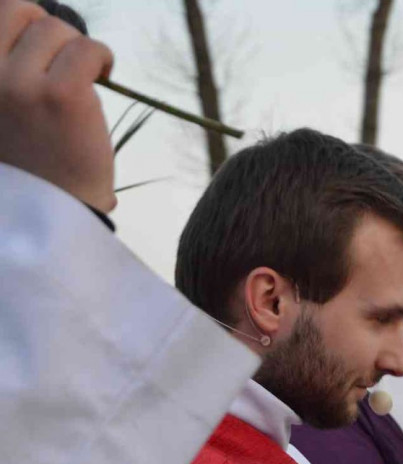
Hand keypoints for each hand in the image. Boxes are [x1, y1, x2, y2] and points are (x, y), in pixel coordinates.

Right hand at [0, 0, 115, 210]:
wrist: (47, 216)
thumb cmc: (25, 163)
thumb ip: (3, 70)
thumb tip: (30, 19)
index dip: (17, 22)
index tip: (37, 50)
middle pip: (17, 10)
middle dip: (46, 30)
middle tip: (62, 63)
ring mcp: (18, 85)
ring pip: (56, 29)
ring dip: (76, 48)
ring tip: (82, 77)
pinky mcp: (61, 95)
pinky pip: (87, 50)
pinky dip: (101, 56)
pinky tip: (104, 73)